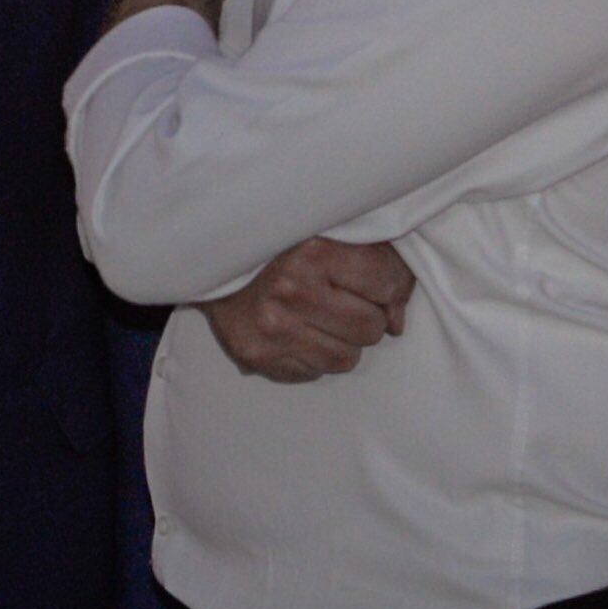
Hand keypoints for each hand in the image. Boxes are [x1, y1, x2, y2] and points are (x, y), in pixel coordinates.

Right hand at [202, 236, 411, 382]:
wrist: (210, 258)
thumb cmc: (283, 245)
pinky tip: (296, 330)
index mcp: (313, 250)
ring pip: (346, 358)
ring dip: (340, 341)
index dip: (388, 284)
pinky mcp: (257, 356)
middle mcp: (290, 290)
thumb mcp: (331, 235)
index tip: (372, 280)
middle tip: (338, 298)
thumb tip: (397, 323)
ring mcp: (271, 328)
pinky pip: (314, 373)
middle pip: (371, 328)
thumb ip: (379, 266)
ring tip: (317, 316)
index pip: (387, 282)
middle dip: (363, 316)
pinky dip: (312, 355)